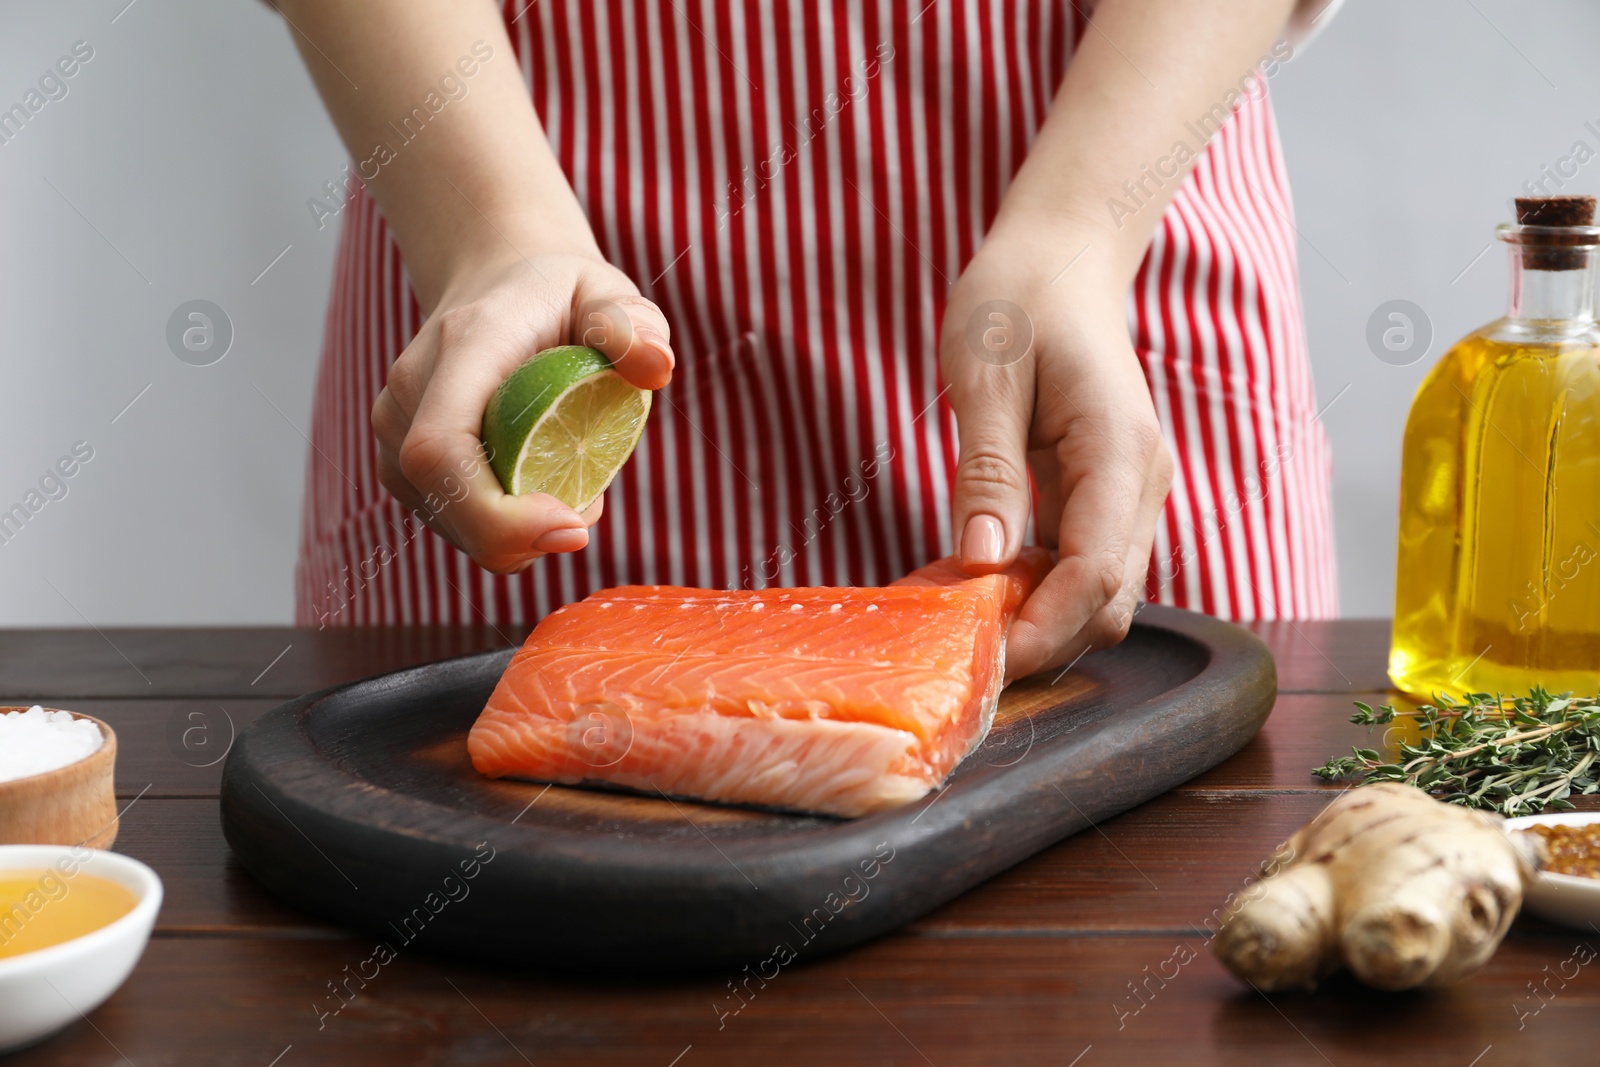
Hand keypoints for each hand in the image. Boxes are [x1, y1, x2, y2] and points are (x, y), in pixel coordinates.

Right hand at [371, 250, 673, 573]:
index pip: (441, 449)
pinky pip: (452, 522)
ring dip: (519, 533)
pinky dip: (503, 528)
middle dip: (524, 536)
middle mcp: (410, 392)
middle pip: (445, 500)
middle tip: (590, 507)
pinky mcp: (401, 465)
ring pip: (451, 524)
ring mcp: (395, 431)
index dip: (496, 512)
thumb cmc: (560, 295)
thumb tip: (658, 365)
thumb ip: (634, 324)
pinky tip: (538, 487)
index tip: (572, 527)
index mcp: (461, 347)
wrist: (497, 285)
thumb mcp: (607, 294)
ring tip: (570, 482)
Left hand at [941, 231, 1172, 680]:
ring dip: (1041, 616)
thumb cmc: (1017, 299)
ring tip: (963, 608)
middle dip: (1042, 636)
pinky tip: (984, 574)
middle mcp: (1142, 481)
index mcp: (1119, 450)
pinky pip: (1084, 564)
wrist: (1060, 258)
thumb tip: (984, 563)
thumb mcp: (984, 375)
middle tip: (958, 641)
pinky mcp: (1110, 494)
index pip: (1096, 575)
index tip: (980, 657)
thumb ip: (987, 471)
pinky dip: (1040, 586)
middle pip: (1109, 603)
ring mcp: (1132, 491)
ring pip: (1103, 594)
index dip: (1042, 630)